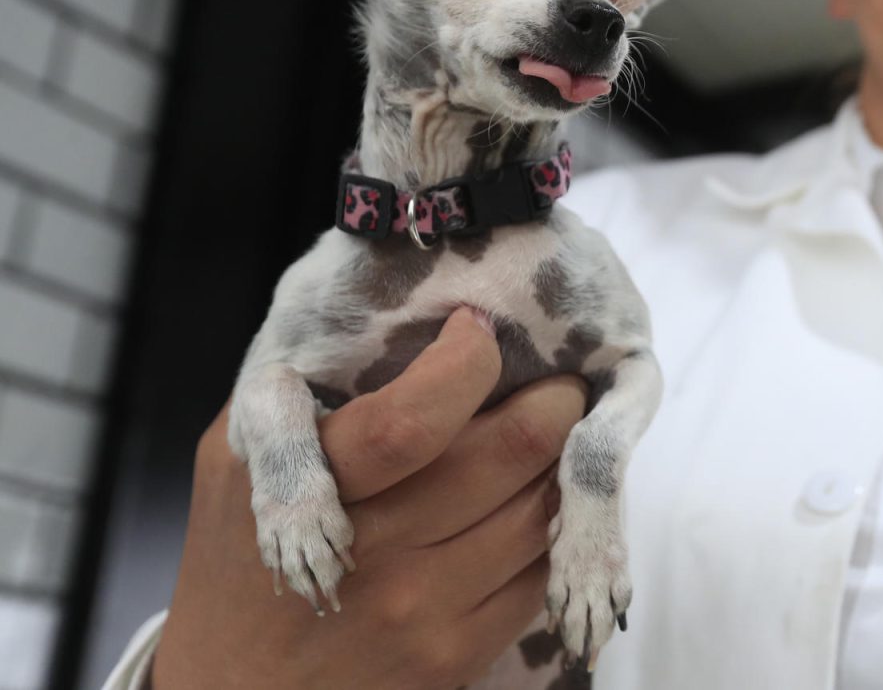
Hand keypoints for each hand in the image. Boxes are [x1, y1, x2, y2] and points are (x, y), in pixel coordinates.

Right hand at [152, 307, 585, 688]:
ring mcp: (419, 611)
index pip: (412, 419)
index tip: (480, 328)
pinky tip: (533, 503)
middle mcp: (370, 552)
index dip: (469, 361)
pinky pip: (540, 574)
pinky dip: (553, 529)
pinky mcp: (457, 657)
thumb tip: (405, 310)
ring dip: (562, 461)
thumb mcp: (237, 458)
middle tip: (555, 376)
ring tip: (551, 435)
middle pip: (509, 453)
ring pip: (542, 509)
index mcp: (305, 485)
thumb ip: (307, 388)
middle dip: (553, 396)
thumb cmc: (237, 554)